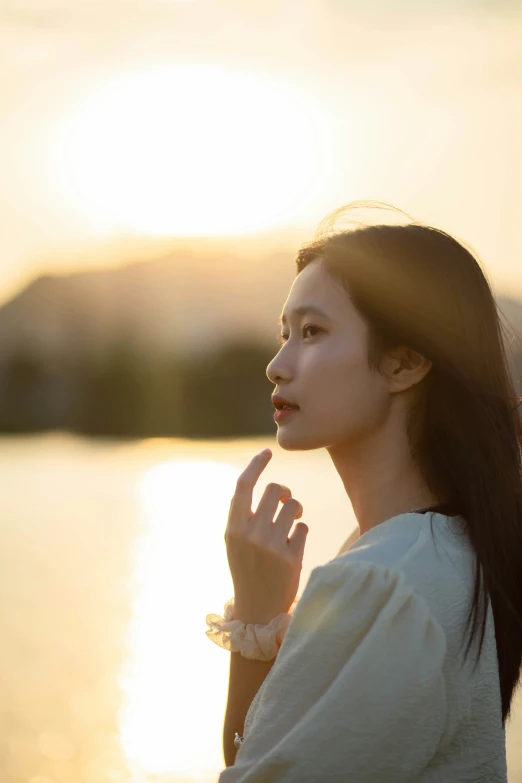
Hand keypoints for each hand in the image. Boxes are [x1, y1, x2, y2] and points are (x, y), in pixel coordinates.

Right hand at [224, 449, 307, 624]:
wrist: (257, 610)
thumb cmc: (247, 569)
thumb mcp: (235, 542)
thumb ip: (244, 515)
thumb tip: (261, 482)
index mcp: (233, 528)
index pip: (244, 485)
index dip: (256, 464)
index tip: (267, 451)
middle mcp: (250, 534)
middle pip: (275, 489)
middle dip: (283, 492)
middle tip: (285, 502)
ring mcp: (271, 546)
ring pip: (293, 505)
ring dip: (295, 510)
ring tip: (291, 523)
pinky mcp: (291, 558)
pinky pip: (303, 526)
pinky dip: (301, 531)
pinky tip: (294, 545)